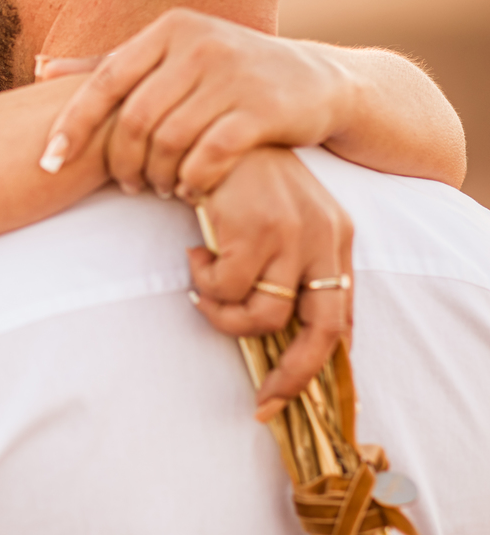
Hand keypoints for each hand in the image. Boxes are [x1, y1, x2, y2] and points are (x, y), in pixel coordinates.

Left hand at [37, 8, 351, 199]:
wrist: (316, 84)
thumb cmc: (225, 79)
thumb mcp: (170, 61)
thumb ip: (109, 66)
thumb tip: (42, 70)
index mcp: (169, 31)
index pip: (104, 80)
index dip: (72, 125)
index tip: (49, 164)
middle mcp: (200, 44)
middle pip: (135, 119)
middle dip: (123, 163)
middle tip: (129, 187)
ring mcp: (234, 73)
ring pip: (170, 141)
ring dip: (159, 177)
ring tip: (161, 190)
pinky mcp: (264, 107)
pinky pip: (209, 156)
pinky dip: (193, 181)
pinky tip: (192, 191)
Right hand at [188, 147, 352, 417]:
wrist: (210, 132)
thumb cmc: (236, 182)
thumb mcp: (272, 225)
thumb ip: (279, 271)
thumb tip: (269, 333)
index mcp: (335, 240)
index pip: (341, 319)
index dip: (314, 366)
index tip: (281, 396)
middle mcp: (325, 238)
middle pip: (321, 333)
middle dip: (291, 378)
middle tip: (260, 402)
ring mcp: (294, 234)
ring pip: (261, 316)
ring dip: (222, 315)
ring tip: (200, 289)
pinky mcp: (258, 229)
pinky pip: (225, 289)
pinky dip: (202, 284)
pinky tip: (194, 254)